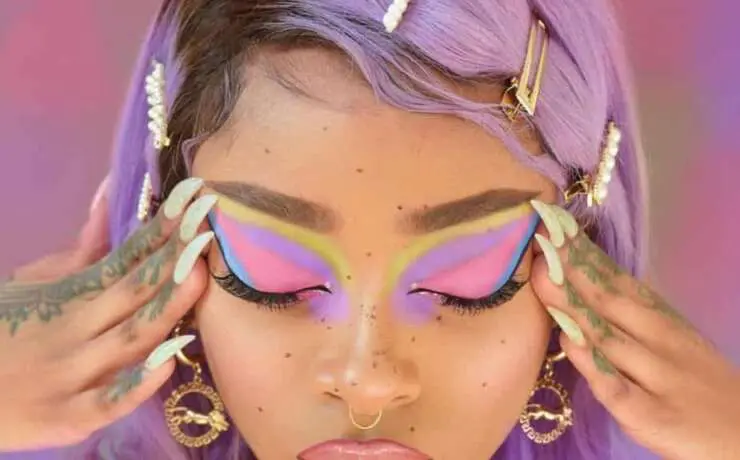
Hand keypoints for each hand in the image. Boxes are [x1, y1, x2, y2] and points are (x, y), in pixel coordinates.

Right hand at [0, 177, 217, 451]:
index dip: (163, 230)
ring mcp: (75, 372)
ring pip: (131, 338)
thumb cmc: (6, 330)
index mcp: (77, 293)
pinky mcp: (69, 417)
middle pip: (135, 292)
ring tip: (199, 277)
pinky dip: (138, 383)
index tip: (195, 201)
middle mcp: (80, 328)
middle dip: (174, 261)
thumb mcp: (39, 282)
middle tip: (207, 230)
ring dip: (168, 307)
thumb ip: (84, 248)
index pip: (129, 258)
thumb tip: (113, 193)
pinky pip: (109, 401)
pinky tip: (170, 361)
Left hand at [529, 200, 739, 459]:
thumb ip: (630, 313)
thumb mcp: (672, 338)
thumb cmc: (697, 381)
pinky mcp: (650, 415)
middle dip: (571, 275)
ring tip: (542, 282)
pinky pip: (617, 388)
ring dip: (573, 310)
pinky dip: (593, 366)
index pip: (617, 283)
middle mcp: (659, 342)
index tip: (553, 231)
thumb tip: (584, 278)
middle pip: (608, 304)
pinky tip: (569, 347)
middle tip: (539, 248)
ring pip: (609, 339)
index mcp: (661, 320)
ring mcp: (656, 377)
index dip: (583, 258)